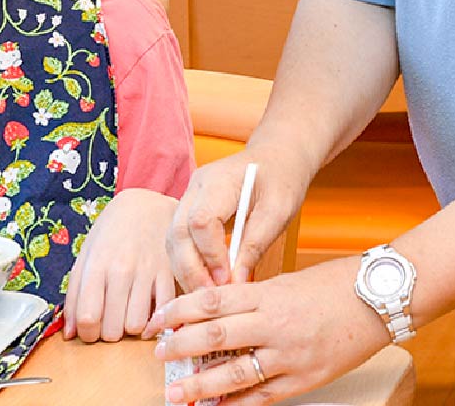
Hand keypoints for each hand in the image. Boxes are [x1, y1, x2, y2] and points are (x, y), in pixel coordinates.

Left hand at [63, 187, 178, 341]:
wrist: (147, 206)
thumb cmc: (112, 234)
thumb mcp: (86, 256)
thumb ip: (74, 295)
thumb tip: (69, 334)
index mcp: (97, 264)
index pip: (87, 317)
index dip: (87, 334)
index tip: (91, 331)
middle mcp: (122, 269)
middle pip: (112, 329)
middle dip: (108, 333)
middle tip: (110, 322)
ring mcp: (148, 272)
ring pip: (136, 326)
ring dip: (131, 329)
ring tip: (129, 315)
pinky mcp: (171, 273)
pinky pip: (163, 313)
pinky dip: (155, 323)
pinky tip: (149, 314)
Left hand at [151, 258, 390, 404]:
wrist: (380, 298)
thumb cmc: (334, 284)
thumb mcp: (287, 281)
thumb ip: (253, 298)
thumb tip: (216, 314)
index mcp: (267, 294)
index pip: (210, 301)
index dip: (177, 311)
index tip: (157, 321)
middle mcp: (275, 324)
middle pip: (215, 336)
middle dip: (180, 347)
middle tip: (158, 354)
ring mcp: (290, 355)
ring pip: (235, 374)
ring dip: (201, 385)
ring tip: (177, 393)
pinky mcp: (305, 378)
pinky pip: (264, 396)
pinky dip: (237, 404)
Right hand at [168, 145, 312, 291]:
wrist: (277, 157)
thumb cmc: (281, 179)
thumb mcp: (279, 211)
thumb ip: (255, 245)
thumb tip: (236, 283)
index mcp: (218, 180)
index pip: (201, 221)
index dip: (211, 255)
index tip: (227, 280)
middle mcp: (195, 186)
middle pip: (178, 233)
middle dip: (191, 270)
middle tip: (211, 298)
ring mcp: (188, 197)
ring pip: (173, 239)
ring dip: (186, 270)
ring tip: (207, 296)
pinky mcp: (189, 209)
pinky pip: (179, 240)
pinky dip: (188, 263)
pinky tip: (205, 282)